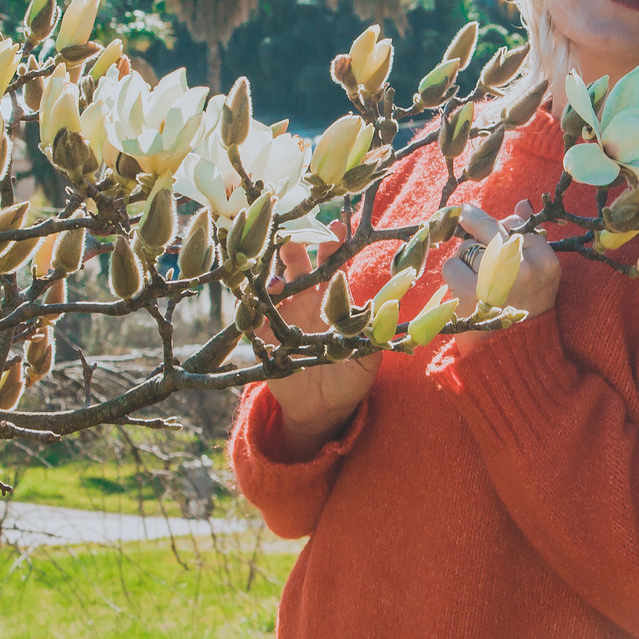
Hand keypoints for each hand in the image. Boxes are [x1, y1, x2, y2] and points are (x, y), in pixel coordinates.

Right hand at [263, 243, 379, 460]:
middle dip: (296, 248)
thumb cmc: (349, 379)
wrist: (324, 409)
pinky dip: (251, 306)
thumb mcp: (367, 359)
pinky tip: (258, 300)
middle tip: (296, 237)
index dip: (333, 245)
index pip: (332, 265)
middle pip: (297, 266)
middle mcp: (305, 301)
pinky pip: (252, 317)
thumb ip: (373, 335)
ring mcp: (283, 317)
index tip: (337, 228)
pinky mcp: (264, 338)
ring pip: (272, 285)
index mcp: (331, 300)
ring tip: (278, 277)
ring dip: (273, 275)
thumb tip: (387, 312)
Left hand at [437, 204, 559, 356]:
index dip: (503, 228)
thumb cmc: (525, 313)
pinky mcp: (468, 292)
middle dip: (474, 220)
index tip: (496, 237)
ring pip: (467, 249)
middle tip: (463, 213)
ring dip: (465, 261)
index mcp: (546, 263)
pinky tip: (463, 294)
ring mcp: (493, 280)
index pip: (518, 227)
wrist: (512, 358)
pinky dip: (452, 278)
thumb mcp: (540, 278)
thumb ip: (531, 240)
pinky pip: (451, 267)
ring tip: (476, 282)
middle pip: (491, 229)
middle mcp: (523, 269)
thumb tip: (522, 203)